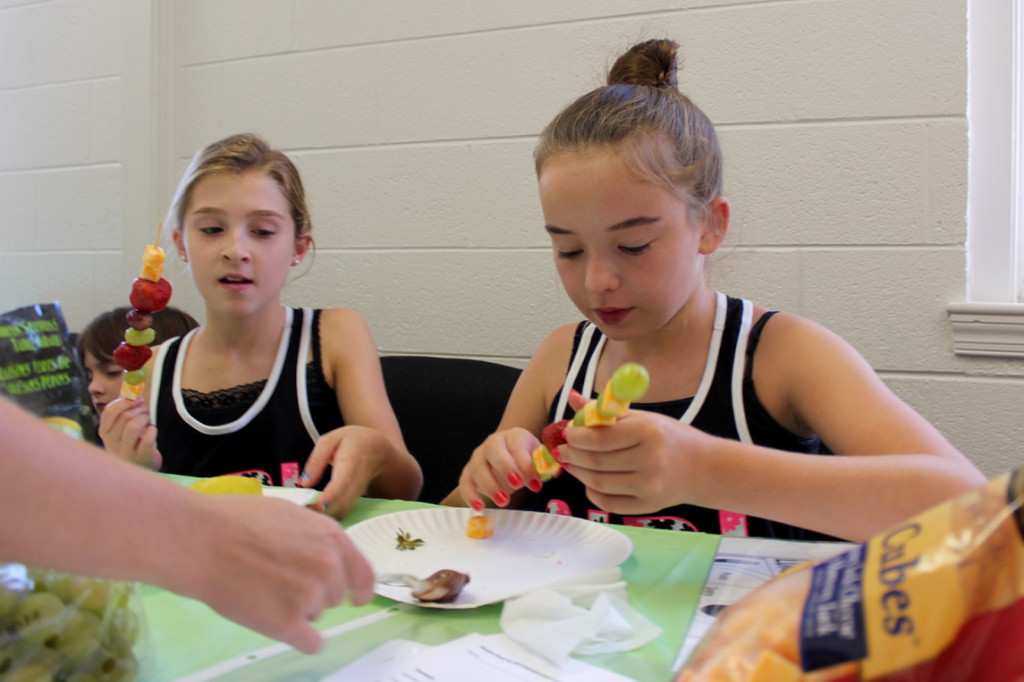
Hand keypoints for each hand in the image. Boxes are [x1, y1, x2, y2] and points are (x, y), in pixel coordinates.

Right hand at [97, 397, 160, 467]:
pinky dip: (152, 430)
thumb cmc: (133, 442)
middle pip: (124, 417)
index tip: (136, 398)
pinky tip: (152, 431)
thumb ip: (124, 409)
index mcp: (105, 432)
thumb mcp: (123, 427)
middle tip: (145, 409)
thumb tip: (130, 389)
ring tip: (148, 420)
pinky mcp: (139, 457)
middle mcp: (111, 443)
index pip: (108, 412)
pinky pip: (147, 438)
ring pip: (133, 426)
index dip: (124, 401)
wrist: (142, 467)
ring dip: (145, 418)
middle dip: (139, 409)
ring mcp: (125, 452)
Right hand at [181, 494, 373, 653]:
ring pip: (316, 617)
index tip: (356, 598)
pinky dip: (299, 639)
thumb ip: (314, 538)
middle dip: (313, 594)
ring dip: (297, 612)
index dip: (361, 589)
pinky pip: (311, 643)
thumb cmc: (236, 521)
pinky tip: (281, 627)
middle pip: (334, 597)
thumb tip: (325, 557)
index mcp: (332, 537)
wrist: (201, 539)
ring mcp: (310, 595)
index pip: (363, 573)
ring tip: (263, 591)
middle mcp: (329, 566)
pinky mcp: (288, 623)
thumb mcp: (289, 516)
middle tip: (278, 582)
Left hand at [299, 425, 390, 517]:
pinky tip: (313, 513)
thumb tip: (304, 482)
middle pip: (341, 503)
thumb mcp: (332, 439)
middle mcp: (357, 481)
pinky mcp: (355, 499)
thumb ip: (317, 459)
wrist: (378, 449)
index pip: (343, 482)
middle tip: (300, 510)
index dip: (331, 496)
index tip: (319, 505)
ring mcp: (358, 493)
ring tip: (304, 512)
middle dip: (321, 511)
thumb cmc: (353, 441)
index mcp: (351, 462)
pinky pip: (342, 511)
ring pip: (342, 511)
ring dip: (323, 516)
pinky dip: (328, 516)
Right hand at [453, 427, 544, 511]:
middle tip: (517, 486)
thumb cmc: (524, 457)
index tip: (536, 483)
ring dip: (490, 486)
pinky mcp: (468, 472)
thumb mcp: (537, 457)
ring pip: (477, 468)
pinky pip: (464, 482)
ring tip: (504, 501)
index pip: (517, 446)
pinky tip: (479, 506)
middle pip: (493, 451)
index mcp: (513, 436)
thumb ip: (545, 464)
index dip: (525, 464)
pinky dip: (470, 495)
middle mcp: (492, 443)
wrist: (508, 453)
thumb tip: (554, 472)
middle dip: (505, 468)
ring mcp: (478, 457)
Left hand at [558, 407, 713, 514]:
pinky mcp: (647, 507)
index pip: (601, 438)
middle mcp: (650, 460)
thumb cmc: (671, 438)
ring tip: (573, 463)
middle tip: (563, 450)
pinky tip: (589, 481)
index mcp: (649, 431)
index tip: (567, 433)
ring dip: (579, 472)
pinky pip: (608, 503)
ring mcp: (649, 486)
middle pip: (597, 461)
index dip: (577, 437)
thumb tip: (572, 397)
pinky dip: (592, 492)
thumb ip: (606, 411)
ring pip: (598, 483)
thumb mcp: (643, 417)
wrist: (705, 468)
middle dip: (573, 455)